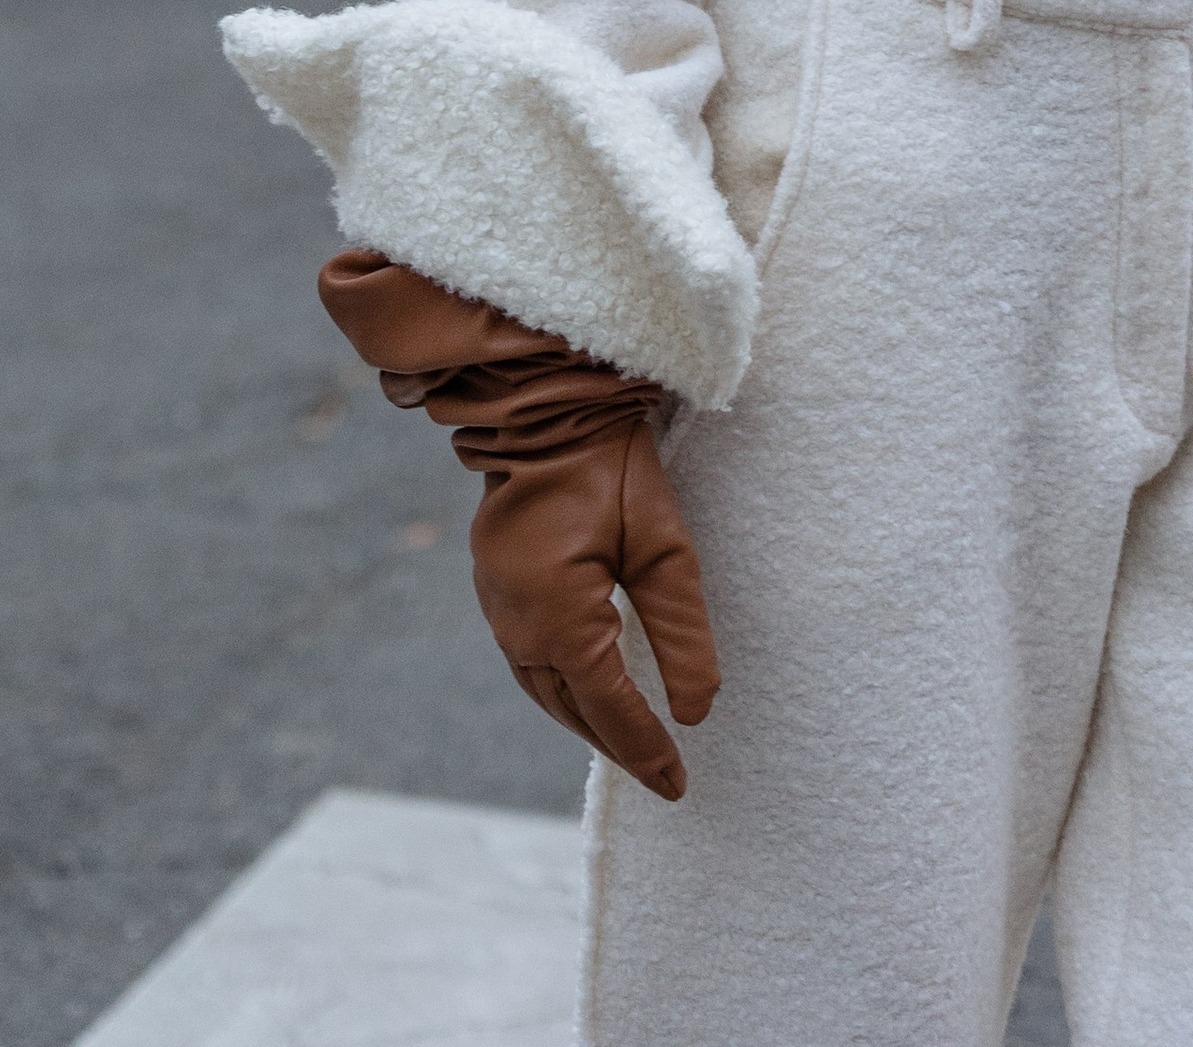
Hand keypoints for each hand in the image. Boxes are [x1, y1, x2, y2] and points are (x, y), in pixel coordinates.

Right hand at [320, 250, 718, 799]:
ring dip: (585, 720)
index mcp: (559, 620)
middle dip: (618, 744)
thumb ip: (682, 632)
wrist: (544, 408)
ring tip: (630, 743)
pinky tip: (586, 690)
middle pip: (572, 710)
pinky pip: (527, 662)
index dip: (647, 749)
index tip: (680, 784)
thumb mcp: (663, 547)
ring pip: (543, 691)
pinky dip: (560, 688)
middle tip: (663, 775)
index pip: (610, 708)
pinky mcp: (493, 588)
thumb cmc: (611, 469)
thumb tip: (699, 712)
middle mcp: (517, 626)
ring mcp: (497, 608)